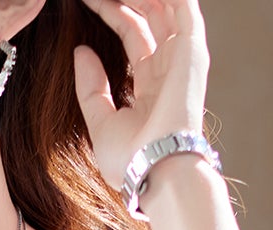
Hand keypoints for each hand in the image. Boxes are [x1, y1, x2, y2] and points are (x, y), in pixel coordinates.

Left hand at [73, 0, 210, 194]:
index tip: (87, 1)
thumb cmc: (130, 160)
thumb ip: (90, 88)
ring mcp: (182, 57)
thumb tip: (81, 51)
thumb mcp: (100, 122)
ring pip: (165, 5)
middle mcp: (168, 67)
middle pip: (149, 14)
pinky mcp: (192, 50)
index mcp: (149, 85)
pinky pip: (182, 4)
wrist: (154, 171)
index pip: (132, 34)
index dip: (111, 12)